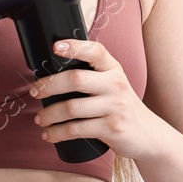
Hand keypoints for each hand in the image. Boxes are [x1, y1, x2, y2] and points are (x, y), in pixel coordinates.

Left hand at [27, 37, 166, 160]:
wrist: (148, 135)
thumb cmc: (122, 107)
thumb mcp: (114, 85)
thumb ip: (93, 76)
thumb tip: (52, 74)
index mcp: (114, 69)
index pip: (95, 51)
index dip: (75, 46)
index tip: (56, 47)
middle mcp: (116, 84)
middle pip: (76, 79)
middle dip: (49, 86)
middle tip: (34, 92)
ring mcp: (114, 107)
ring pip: (71, 108)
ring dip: (49, 114)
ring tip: (39, 118)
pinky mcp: (111, 128)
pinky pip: (76, 130)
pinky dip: (57, 133)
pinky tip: (49, 134)